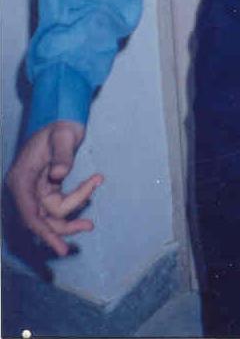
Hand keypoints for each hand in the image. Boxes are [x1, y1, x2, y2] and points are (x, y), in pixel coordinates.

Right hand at [6, 120, 102, 255]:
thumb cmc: (60, 126)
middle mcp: (24, 188)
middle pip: (42, 219)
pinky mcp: (46, 189)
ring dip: (73, 213)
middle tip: (89, 226)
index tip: (59, 247)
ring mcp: (34, 190)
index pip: (30, 213)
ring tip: (93, 210)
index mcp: (20, 178)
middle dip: (64, 226)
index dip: (44, 232)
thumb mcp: (62, 136)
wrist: (62, 118)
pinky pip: (59, 205)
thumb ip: (62, 155)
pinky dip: (77, 199)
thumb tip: (60, 175)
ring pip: (52, 214)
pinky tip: (93, 185)